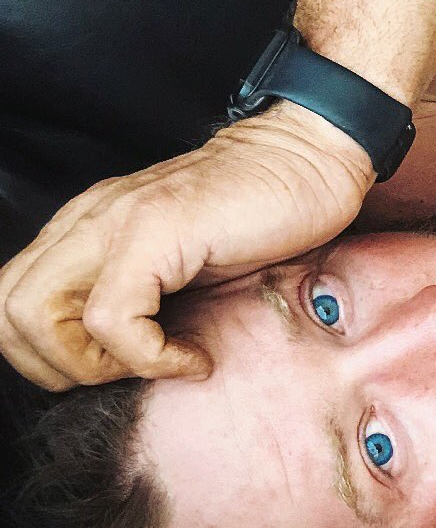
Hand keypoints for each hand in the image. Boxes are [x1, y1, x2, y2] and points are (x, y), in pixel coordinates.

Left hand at [0, 103, 375, 390]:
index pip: (12, 303)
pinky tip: (193, 356)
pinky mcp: (156, 231)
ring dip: (92, 364)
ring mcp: (116, 221)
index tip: (125, 367)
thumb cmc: (269, 211)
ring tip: (156, 361)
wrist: (313, 155)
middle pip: (4, 313)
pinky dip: (150, 356)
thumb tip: (134, 361)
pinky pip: (112, 319)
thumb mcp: (189, 262)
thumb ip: (148, 294)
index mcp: (87, 228)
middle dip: (58, 367)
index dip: (54, 355)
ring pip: (31, 315)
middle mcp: (87, 221)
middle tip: (130, 372)